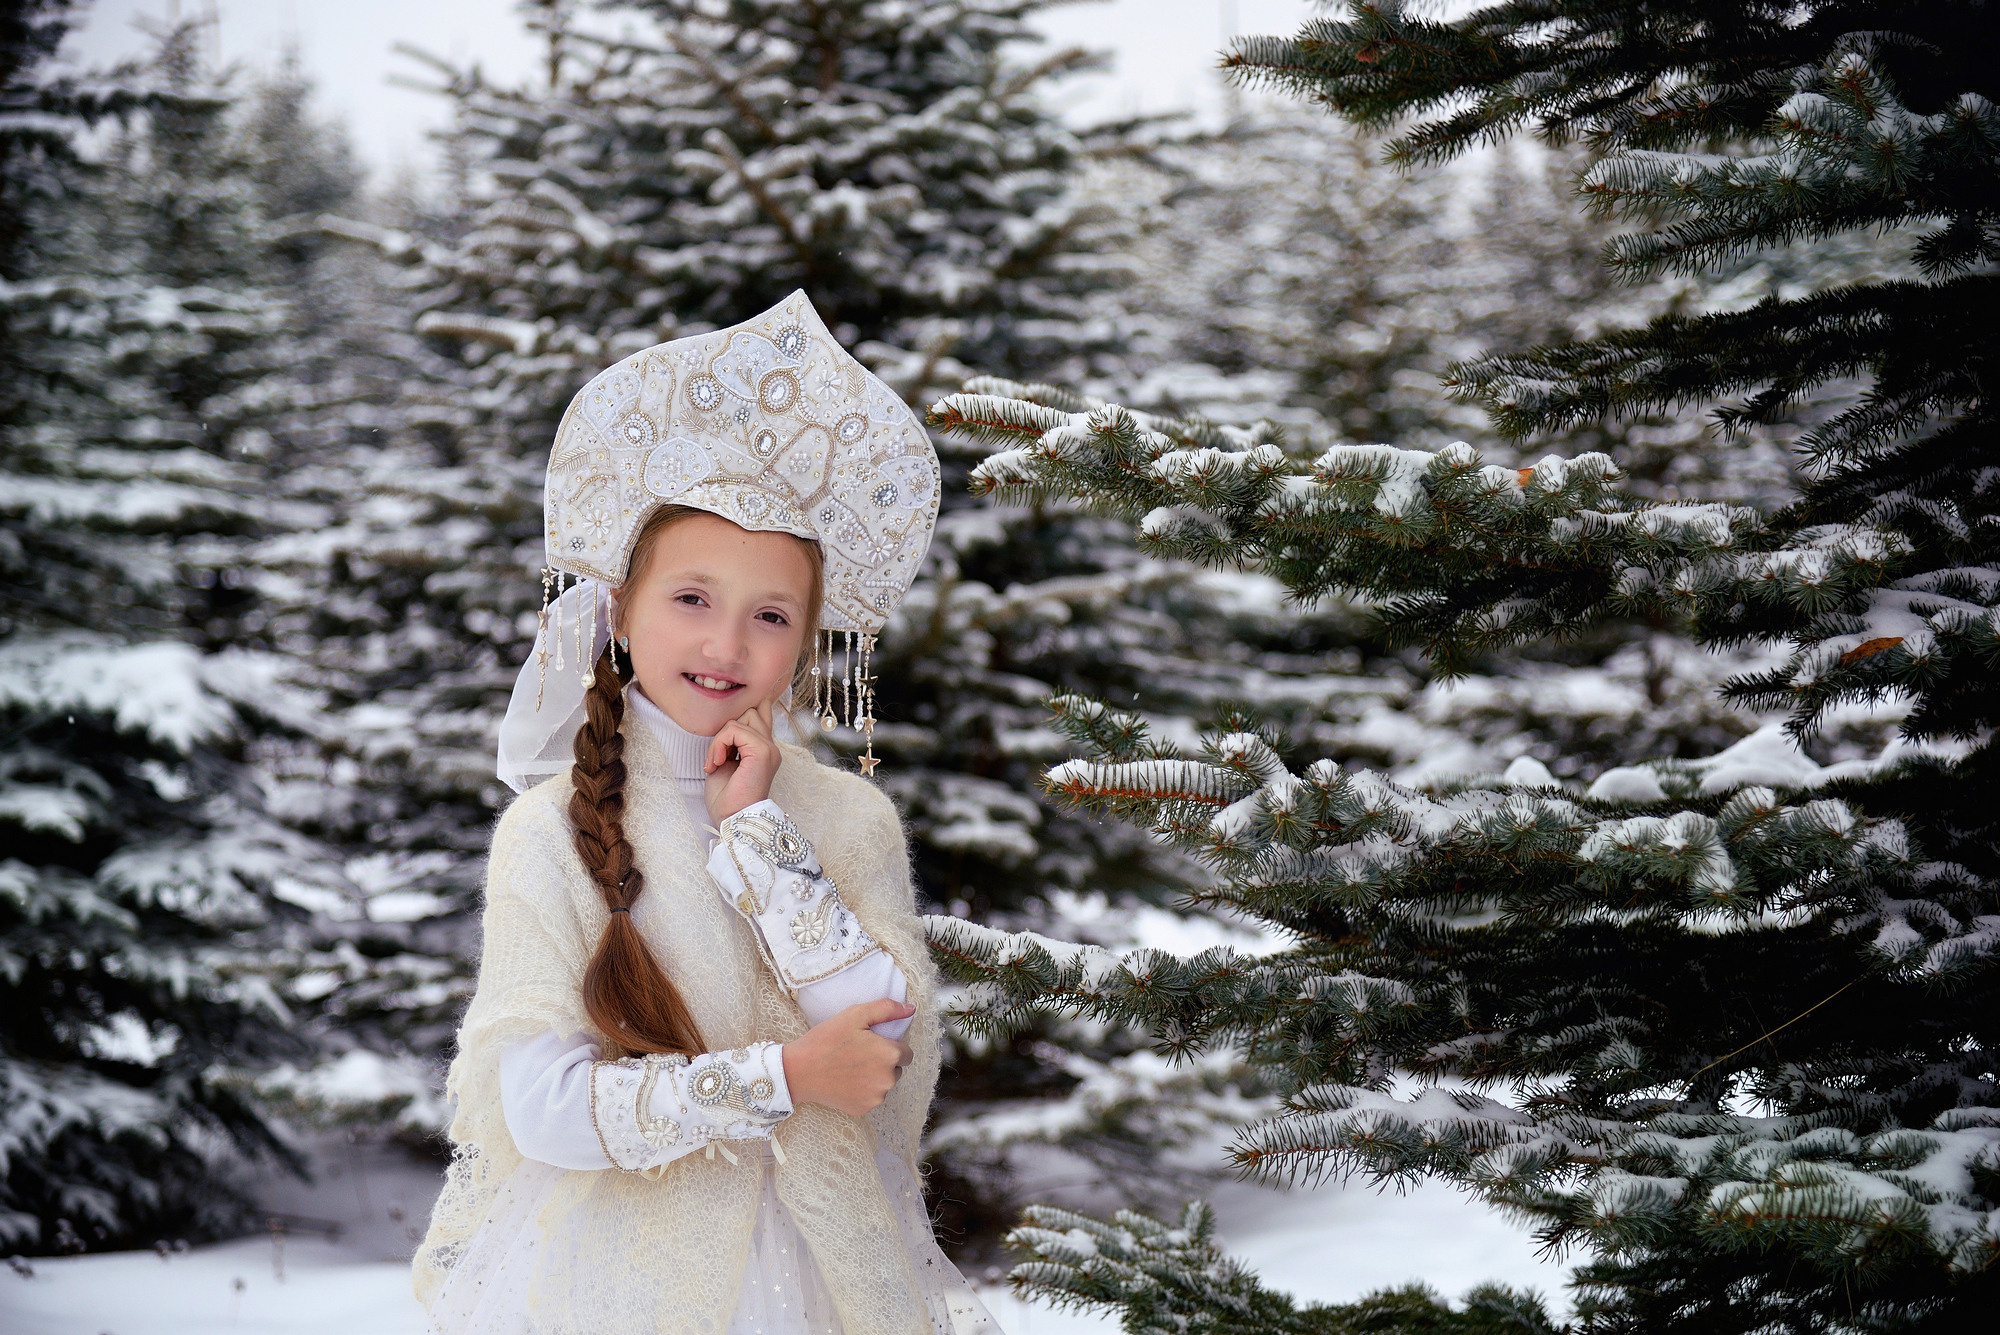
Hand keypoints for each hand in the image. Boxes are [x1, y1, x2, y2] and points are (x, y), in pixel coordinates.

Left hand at [703, 699, 782, 823]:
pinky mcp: (762, 751)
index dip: (756, 702)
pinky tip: (716, 763)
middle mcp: (771, 747)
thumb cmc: (726, 799)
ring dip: (720, 739)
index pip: (764, 713)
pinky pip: (734, 729)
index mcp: (764, 750)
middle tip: (717, 756)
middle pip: (750, 711)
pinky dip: (718, 744)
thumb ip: (732, 741)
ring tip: (715, 762)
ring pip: (741, 718)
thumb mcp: (726, 762)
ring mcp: (769, 748)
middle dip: (727, 729)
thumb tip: (731, 721)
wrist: (732, 819)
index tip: (751, 698)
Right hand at [780, 999, 915, 1116]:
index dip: (890, 1046)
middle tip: (859, 1054)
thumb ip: (886, 1009)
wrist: (798, 1071)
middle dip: (884, 1062)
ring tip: (851, 1067)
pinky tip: (846, 1081)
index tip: (871, 1044)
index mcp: (889, 1054)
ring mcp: (876, 1097)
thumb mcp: (855, 1015)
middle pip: (897, 1069)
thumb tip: (911, 1008)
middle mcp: (888, 1079)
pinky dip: (863, 1090)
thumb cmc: (827, 1040)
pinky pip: (871, 1097)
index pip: (907, 1052)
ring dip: (875, 1077)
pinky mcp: (863, 1109)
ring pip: (884, 1084)